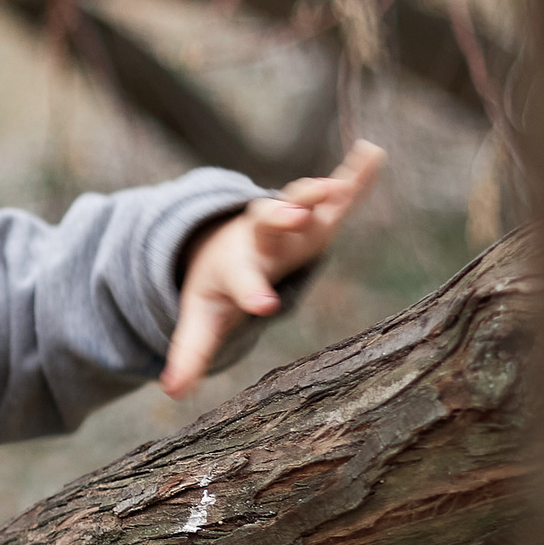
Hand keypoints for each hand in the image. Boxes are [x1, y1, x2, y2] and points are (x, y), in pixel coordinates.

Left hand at [162, 140, 385, 398]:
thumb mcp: (203, 319)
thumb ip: (190, 353)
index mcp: (237, 267)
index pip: (242, 280)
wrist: (225, 244)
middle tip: (292, 215)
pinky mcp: (315, 211)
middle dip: (280, 218)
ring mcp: (290, 220)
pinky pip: (338, 192)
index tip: (263, 305)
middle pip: (267, 224)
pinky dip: (356, 174)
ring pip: (301, 199)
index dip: (251, 291)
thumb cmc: (219, 287)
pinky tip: (373, 152)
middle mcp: (262, 238)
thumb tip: (170, 392)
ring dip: (317, 191)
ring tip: (336, 185)